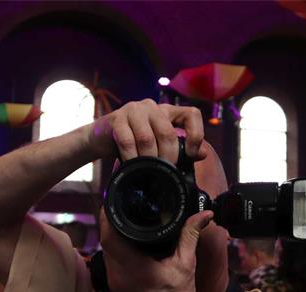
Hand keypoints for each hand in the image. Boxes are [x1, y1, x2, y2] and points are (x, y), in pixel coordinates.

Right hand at [84, 99, 207, 163]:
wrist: (101, 138)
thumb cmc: (134, 143)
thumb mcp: (158, 146)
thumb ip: (180, 149)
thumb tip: (204, 153)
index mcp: (167, 111)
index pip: (191, 114)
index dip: (195, 134)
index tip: (190, 153)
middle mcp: (153, 107)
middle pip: (167, 132)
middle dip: (168, 156)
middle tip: (165, 171)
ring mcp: (134, 110)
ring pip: (147, 138)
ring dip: (148, 159)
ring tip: (148, 170)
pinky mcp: (117, 119)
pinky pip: (127, 141)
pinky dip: (132, 158)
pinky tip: (133, 166)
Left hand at [100, 210, 214, 291]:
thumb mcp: (187, 265)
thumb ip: (190, 236)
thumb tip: (204, 215)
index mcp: (134, 268)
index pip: (110, 236)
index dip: (108, 216)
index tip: (115, 201)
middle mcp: (118, 274)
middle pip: (106, 241)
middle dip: (111, 222)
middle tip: (123, 206)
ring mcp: (114, 282)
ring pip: (107, 251)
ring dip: (113, 235)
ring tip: (126, 219)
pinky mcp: (115, 286)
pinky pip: (111, 261)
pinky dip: (117, 249)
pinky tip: (128, 241)